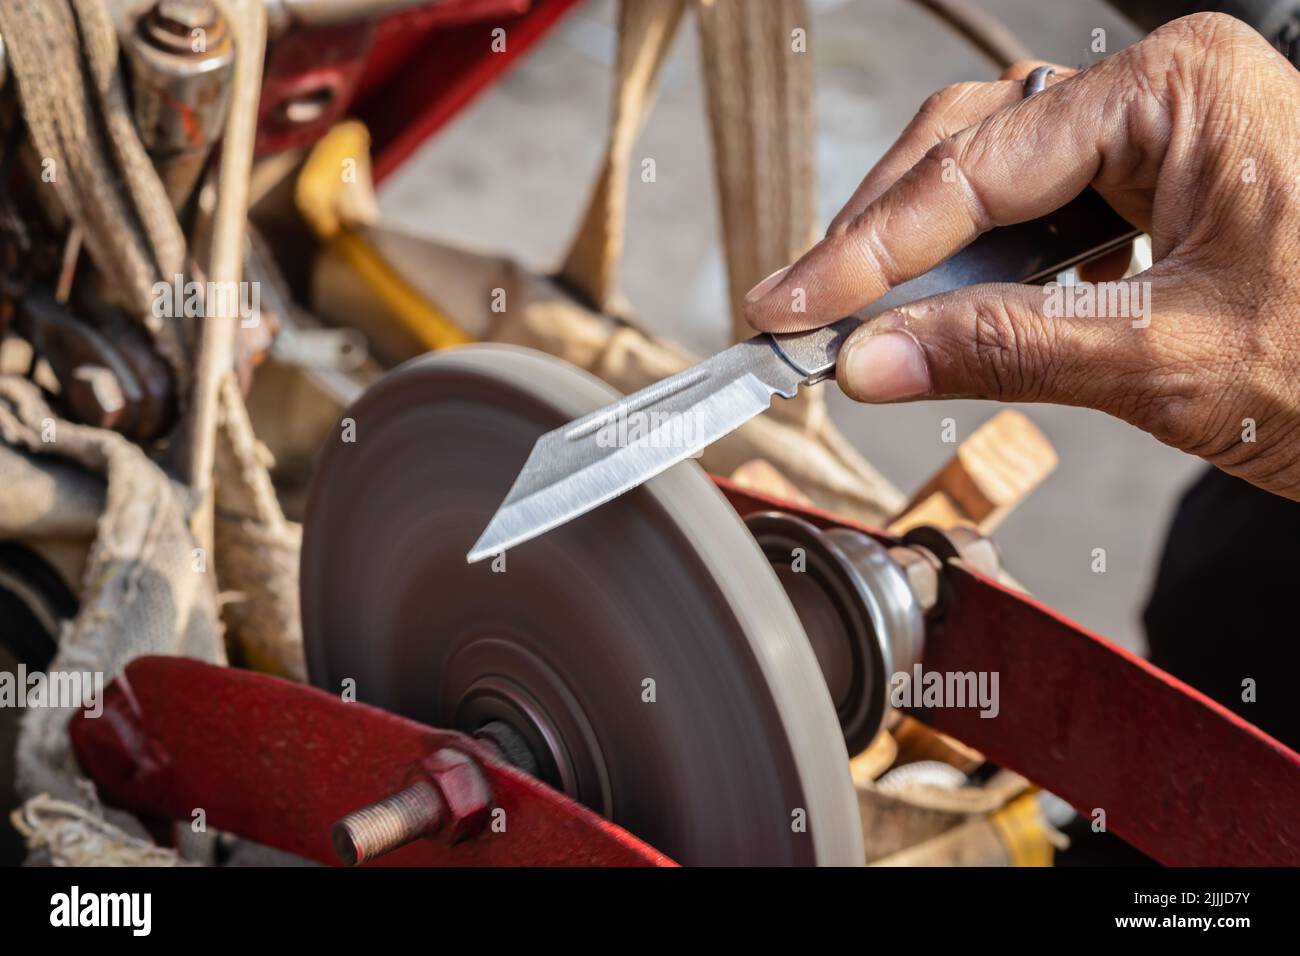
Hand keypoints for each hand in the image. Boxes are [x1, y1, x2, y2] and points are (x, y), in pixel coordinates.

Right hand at [744, 14, 1299, 500]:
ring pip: (997, 182)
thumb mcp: (1169, 362)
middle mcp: (1166, 95)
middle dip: (882, 241)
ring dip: (925, 258)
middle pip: (971, 152)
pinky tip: (951, 315)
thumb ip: (1006, 353)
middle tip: (806, 316)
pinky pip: (1041, 216)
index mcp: (1180, 92)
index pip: (978, 167)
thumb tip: (873, 360)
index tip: (791, 307)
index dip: (869, 249)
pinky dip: (983, 273)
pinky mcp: (1161, 191)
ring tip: (863, 323)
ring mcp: (1165, 140)